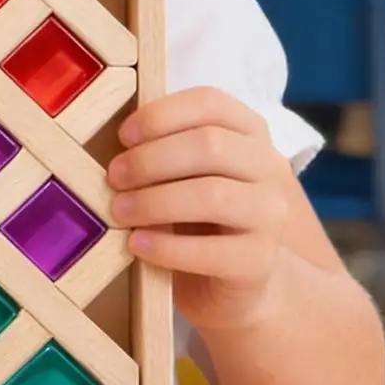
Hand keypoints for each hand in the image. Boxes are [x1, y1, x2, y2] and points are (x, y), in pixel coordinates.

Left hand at [107, 88, 291, 330]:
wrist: (235, 281)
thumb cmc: (197, 215)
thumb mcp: (182, 173)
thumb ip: (163, 149)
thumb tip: (117, 141)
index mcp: (247, 132)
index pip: (211, 103)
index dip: (162, 115)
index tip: (123, 136)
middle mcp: (267, 166)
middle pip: (210, 145)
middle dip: (151, 159)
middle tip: (114, 177)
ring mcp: (270, 214)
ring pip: (212, 195)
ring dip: (154, 201)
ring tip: (119, 211)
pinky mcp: (260, 261)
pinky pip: (212, 252)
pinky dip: (167, 247)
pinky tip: (138, 244)